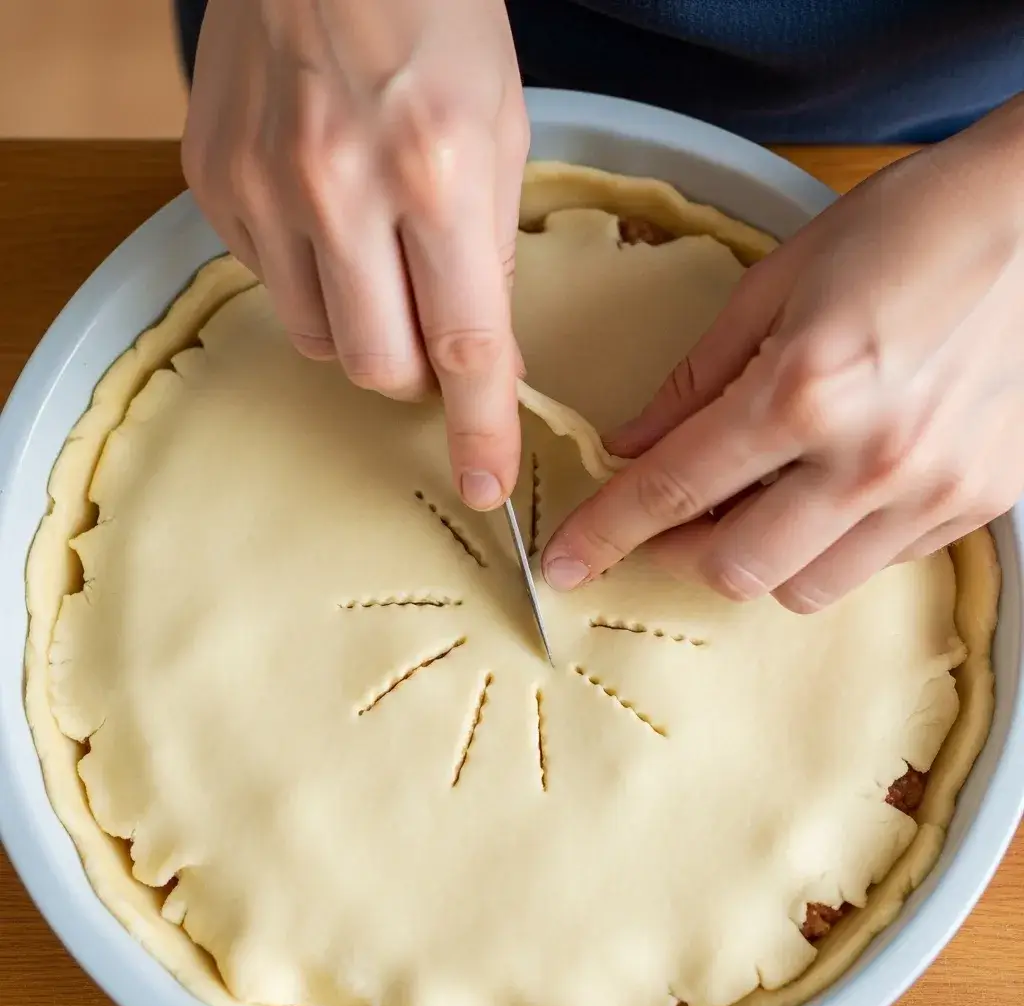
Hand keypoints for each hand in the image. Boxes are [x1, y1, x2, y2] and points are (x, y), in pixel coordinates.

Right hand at [182, 0, 528, 509]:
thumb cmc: (433, 13)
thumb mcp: (501, 126)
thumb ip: (492, 251)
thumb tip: (482, 353)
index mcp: (437, 171)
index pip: (464, 345)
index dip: (480, 428)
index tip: (484, 483)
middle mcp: (339, 187)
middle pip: (376, 366)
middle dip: (415, 377)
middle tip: (433, 336)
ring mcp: (263, 186)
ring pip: (315, 340)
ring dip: (358, 328)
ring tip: (376, 259)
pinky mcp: (213, 180)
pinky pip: (267, 283)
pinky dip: (308, 275)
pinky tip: (324, 214)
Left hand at [543, 97, 1023, 610]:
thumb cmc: (908, 226)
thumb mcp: (777, 283)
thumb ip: (695, 380)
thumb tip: (630, 446)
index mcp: (805, 389)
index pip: (674, 489)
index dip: (606, 533)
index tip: (564, 564)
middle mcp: (869, 459)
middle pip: (735, 569)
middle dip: (681, 552)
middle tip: (669, 518)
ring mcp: (931, 492)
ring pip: (804, 589)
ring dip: (758, 557)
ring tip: (756, 501)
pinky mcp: (977, 504)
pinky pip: (874, 566)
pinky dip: (829, 545)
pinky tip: (828, 491)